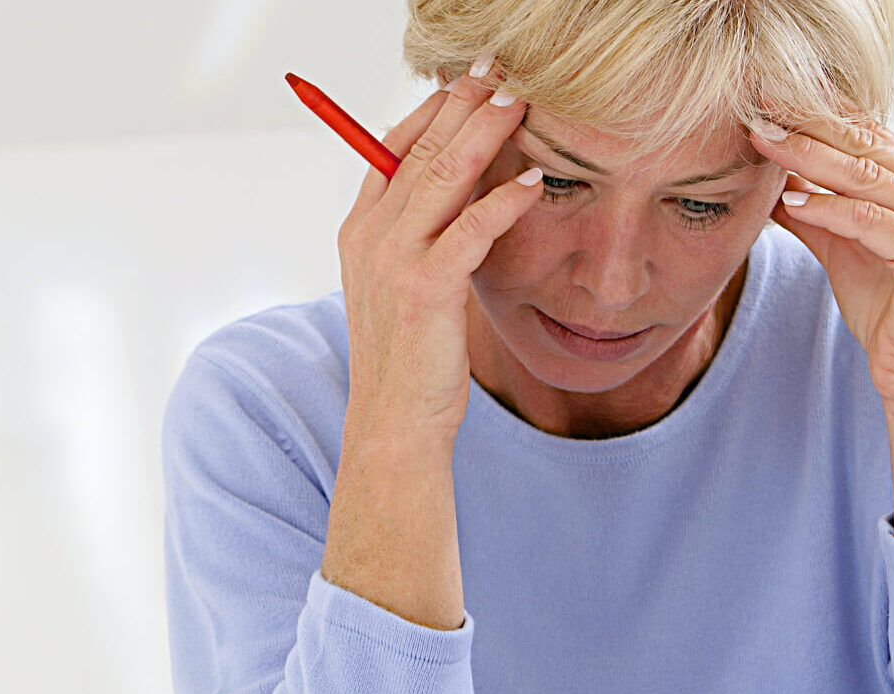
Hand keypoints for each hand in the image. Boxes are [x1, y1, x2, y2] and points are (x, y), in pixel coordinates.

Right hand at [336, 64, 541, 446]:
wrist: (392, 424)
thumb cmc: (407, 360)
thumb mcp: (404, 288)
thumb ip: (421, 238)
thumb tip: (461, 195)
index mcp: (360, 233)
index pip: (389, 149)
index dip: (429, 110)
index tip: (465, 83)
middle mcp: (370, 238)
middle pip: (418, 149)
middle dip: (461, 103)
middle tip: (499, 69)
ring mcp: (394, 262)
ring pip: (442, 176)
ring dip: (484, 132)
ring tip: (519, 101)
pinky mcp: (426, 289)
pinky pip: (470, 228)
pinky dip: (504, 200)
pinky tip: (533, 181)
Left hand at [750, 118, 893, 402]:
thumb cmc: (886, 307)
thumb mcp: (840, 247)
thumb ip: (813, 210)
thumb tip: (767, 179)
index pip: (866, 135)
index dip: (814, 116)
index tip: (765, 102)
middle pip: (865, 146)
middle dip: (806, 126)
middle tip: (758, 110)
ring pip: (866, 177)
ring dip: (809, 159)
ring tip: (764, 145)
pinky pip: (869, 221)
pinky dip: (827, 208)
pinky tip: (790, 201)